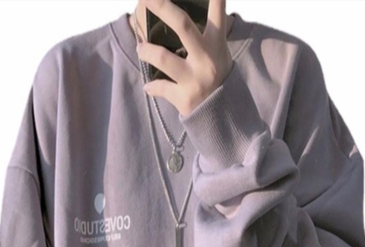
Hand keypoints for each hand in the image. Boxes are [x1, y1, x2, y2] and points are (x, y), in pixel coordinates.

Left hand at [137, 0, 234, 116]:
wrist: (223, 117)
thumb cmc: (216, 78)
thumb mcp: (219, 54)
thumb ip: (206, 34)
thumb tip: (184, 14)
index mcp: (217, 44)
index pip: (218, 11)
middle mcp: (206, 59)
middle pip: (183, 25)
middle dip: (162, 7)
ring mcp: (195, 79)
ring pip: (164, 58)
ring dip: (147, 51)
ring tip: (141, 47)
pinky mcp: (184, 98)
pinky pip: (160, 87)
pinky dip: (152, 86)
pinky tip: (148, 86)